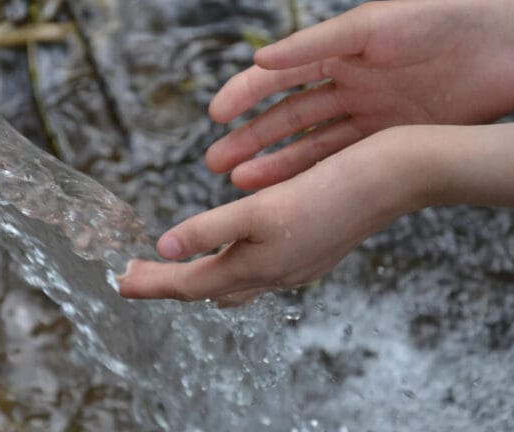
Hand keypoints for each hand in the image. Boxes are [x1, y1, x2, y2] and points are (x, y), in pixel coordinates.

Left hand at [118, 127, 428, 300]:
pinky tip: (233, 254)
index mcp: (256, 266)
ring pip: (233, 284)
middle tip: (134, 275)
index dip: (150, 284)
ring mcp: (293, 268)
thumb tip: (163, 250)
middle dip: (167, 283)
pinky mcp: (309, 253)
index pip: (187, 284)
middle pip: (205, 288)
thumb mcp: (262, 209)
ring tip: (174, 270)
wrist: (396, 178)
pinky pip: (257, 274)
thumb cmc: (331, 189)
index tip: (117, 281)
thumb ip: (209, 230)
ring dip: (199, 277)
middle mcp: (272, 276)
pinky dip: (231, 267)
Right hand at [207, 0, 513, 190]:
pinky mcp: (395, 138)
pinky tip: (286, 187)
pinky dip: (314, 173)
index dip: (244, 94)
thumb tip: (260, 62)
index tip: (214, 115)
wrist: (513, 44)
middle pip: (288, 116)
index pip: (279, 75)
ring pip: (310, 144)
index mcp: (339, 51)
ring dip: (273, 162)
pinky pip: (344, 159)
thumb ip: (317, 45)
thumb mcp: (375, 26)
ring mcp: (370, 114)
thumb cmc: (445, 18)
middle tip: (215, 163)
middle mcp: (349, 83)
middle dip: (249, 139)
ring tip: (238, 183)